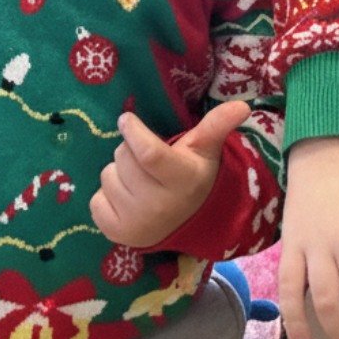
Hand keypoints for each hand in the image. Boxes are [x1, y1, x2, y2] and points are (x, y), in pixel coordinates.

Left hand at [90, 101, 250, 246]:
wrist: (189, 222)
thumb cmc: (194, 174)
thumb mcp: (205, 148)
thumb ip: (218, 125)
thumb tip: (243, 105)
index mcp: (182, 179)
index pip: (147, 153)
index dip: (133, 132)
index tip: (127, 119)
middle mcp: (159, 205)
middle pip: (123, 159)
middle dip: (129, 150)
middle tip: (145, 159)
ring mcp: (136, 223)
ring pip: (107, 177)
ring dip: (119, 173)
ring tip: (139, 180)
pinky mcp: (117, 234)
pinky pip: (95, 200)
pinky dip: (107, 195)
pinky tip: (127, 198)